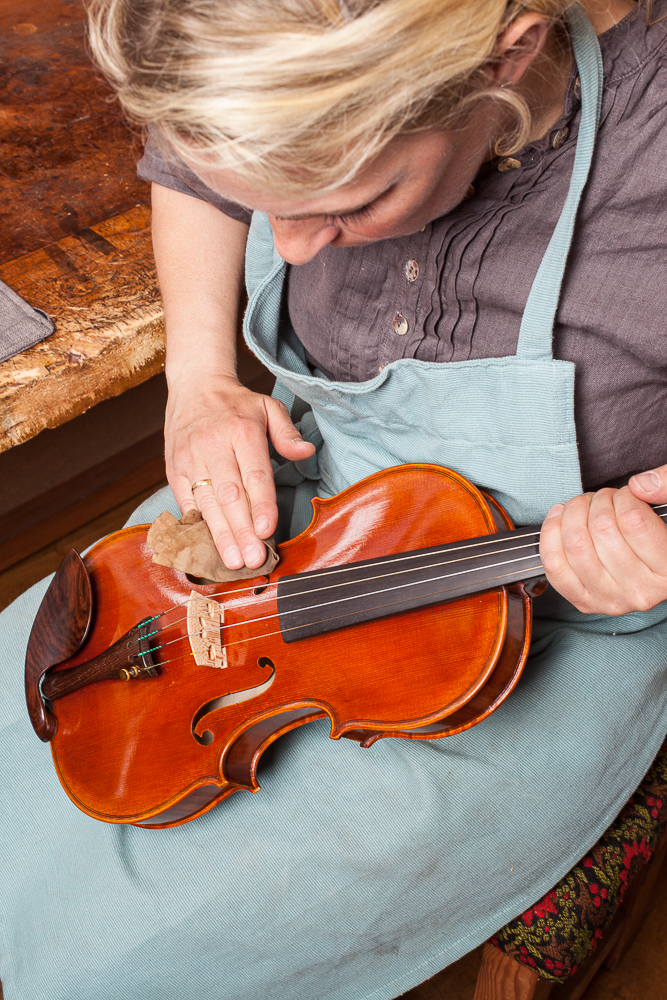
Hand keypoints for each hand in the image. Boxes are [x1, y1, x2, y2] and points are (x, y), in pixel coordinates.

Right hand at [166, 375, 314, 568]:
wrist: (193, 386)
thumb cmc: (236, 403)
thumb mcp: (268, 406)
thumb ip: (287, 432)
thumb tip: (306, 453)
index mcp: (241, 431)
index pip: (254, 473)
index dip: (261, 504)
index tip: (268, 530)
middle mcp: (213, 446)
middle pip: (229, 495)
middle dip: (242, 530)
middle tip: (253, 558)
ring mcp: (190, 460)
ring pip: (206, 504)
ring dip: (220, 536)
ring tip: (232, 561)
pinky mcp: (175, 470)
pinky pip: (185, 503)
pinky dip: (197, 527)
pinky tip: (207, 548)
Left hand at [539, 465, 666, 614]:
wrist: (654, 572)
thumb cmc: (661, 536)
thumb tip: (639, 485)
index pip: (633, 521)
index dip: (622, 497)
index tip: (626, 494)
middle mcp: (640, 590)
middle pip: (600, 530)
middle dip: (597, 501)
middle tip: (603, 498)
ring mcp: (610, 599)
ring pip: (575, 544)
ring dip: (573, 513)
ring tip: (584, 507)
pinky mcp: (584, 601)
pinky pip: (554, 565)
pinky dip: (551, 534)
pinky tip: (560, 518)